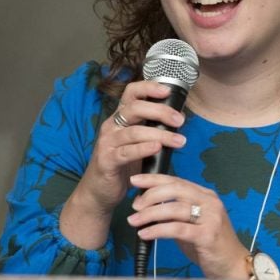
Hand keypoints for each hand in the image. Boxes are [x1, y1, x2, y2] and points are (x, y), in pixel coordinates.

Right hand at [59, 81, 185, 248]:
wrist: (99, 192)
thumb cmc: (122, 165)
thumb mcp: (137, 143)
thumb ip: (152, 129)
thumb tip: (178, 118)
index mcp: (120, 118)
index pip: (131, 92)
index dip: (148, 87)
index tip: (168, 90)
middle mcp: (111, 126)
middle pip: (135, 108)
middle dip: (160, 111)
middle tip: (180, 120)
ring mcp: (107, 142)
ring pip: (134, 131)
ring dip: (160, 134)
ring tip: (178, 141)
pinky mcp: (106, 160)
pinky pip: (126, 152)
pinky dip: (143, 149)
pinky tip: (157, 148)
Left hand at [128, 174, 249, 279]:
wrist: (233, 265)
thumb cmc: (211, 245)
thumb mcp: (192, 224)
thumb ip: (175, 214)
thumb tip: (148, 206)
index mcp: (206, 196)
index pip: (177, 181)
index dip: (154, 179)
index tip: (136, 180)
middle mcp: (210, 202)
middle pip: (175, 190)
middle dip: (150, 195)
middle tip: (134, 205)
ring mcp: (211, 218)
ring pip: (174, 209)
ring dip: (149, 214)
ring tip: (134, 221)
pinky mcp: (207, 235)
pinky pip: (177, 229)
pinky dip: (157, 230)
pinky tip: (145, 234)